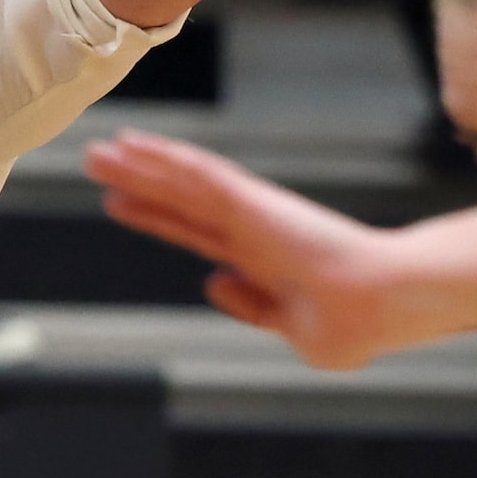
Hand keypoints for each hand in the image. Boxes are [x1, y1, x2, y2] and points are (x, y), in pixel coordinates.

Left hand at [83, 131, 418, 367]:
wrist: (381, 307)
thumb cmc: (356, 325)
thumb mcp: (295, 331)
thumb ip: (252, 307)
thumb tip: (214, 283)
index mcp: (259, 261)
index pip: (194, 232)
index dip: (156, 218)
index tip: (121, 205)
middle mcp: (250, 231)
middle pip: (179, 202)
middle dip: (137, 184)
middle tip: (95, 164)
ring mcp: (251, 215)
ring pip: (183, 183)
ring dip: (140, 165)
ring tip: (97, 150)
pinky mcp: (255, 204)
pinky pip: (203, 176)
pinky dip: (168, 159)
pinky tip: (134, 146)